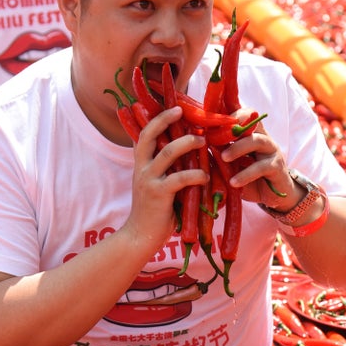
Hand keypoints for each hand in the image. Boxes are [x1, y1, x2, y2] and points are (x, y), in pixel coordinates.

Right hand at [126, 107, 206, 247]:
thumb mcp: (157, 184)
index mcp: (141, 164)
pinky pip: (179, 179)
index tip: (174, 108)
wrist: (140, 236)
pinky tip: (205, 176)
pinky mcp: (158, 194)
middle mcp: (141, 168)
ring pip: (167, 153)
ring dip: (186, 143)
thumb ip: (167, 169)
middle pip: (149, 135)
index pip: (144, 134)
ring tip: (202, 140)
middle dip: (164, 120)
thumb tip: (189, 154)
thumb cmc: (154, 211)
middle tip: (181, 111)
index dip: (157, 119)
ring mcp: (148, 180)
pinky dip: (195, 175)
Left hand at [215, 112, 294, 208]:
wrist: (271, 198)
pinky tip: (233, 182)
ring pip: (256, 140)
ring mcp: (271, 150)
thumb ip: (217, 155)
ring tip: (224, 158)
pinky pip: (261, 167)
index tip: (209, 114)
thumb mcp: (230, 165)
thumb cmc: (246, 178)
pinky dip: (246, 174)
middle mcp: (261, 136)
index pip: (240, 113)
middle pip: (251, 118)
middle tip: (214, 134)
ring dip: (237, 148)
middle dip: (233, 122)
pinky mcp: (276, 167)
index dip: (227, 109)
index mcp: (249, 132)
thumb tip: (194, 149)